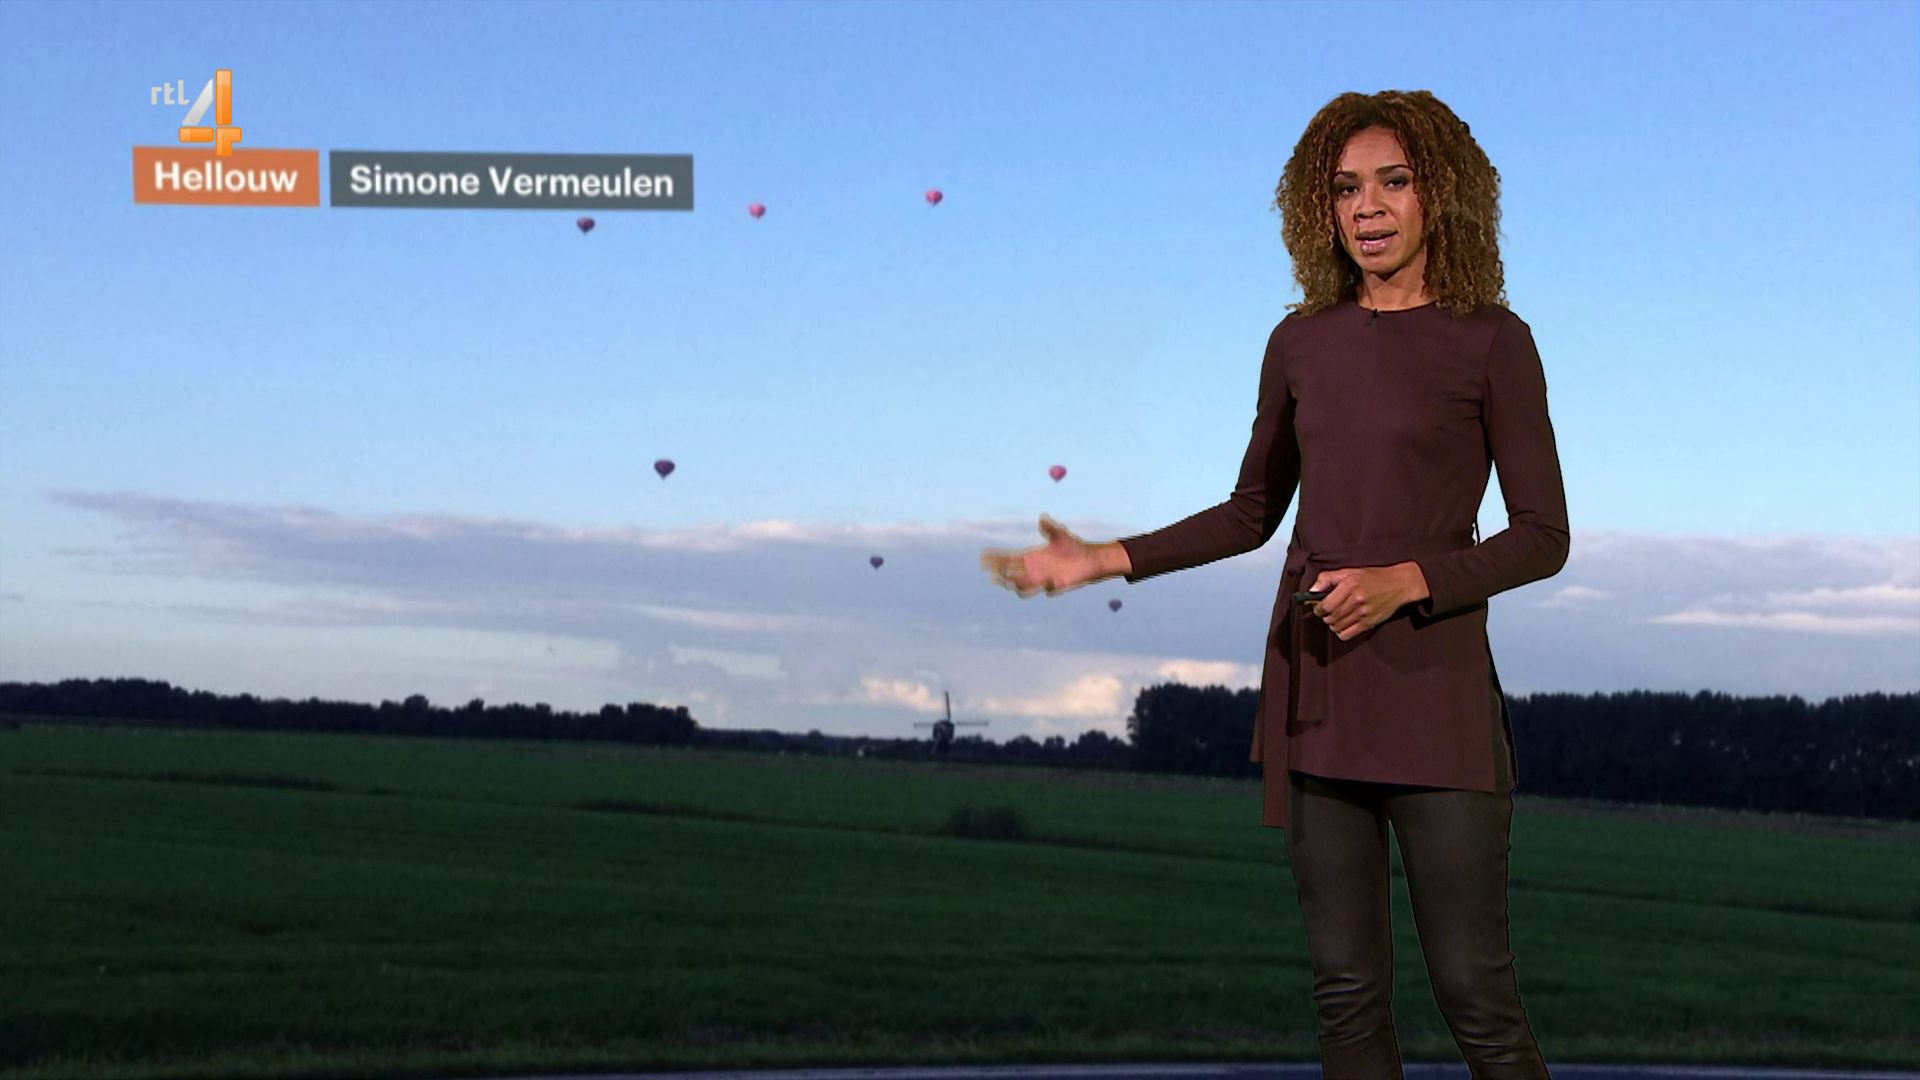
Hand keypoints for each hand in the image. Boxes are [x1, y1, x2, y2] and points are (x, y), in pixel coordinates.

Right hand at [980, 514, 1101, 598]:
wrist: (1089, 559)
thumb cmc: (1072, 545)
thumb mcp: (1060, 534)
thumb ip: (1050, 527)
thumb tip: (1042, 518)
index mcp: (1029, 557)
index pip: (1007, 559)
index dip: (994, 560)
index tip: (982, 559)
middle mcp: (1033, 570)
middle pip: (1009, 575)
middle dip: (1000, 575)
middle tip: (993, 574)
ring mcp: (1043, 580)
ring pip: (1023, 587)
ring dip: (1018, 585)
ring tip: (1012, 582)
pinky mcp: (1056, 586)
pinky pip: (1048, 590)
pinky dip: (1048, 586)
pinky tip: (1051, 581)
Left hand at [1306, 565, 1418, 640]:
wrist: (1398, 584)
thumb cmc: (1373, 577)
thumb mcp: (1349, 572)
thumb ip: (1327, 578)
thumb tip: (1311, 590)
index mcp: (1350, 585)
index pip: (1325, 605)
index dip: (1317, 608)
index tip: (1317, 607)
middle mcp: (1356, 600)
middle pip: (1330, 617)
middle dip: (1324, 616)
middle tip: (1327, 612)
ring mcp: (1364, 613)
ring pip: (1337, 626)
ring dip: (1332, 624)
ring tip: (1336, 617)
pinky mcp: (1369, 623)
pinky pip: (1347, 635)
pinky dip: (1341, 632)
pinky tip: (1343, 625)